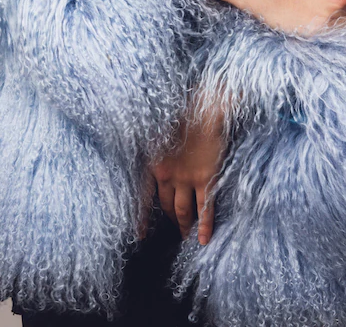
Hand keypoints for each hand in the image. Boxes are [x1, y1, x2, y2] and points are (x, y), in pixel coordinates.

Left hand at [146, 96, 226, 245]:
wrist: (205, 105)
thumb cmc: (182, 109)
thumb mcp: (158, 127)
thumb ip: (153, 143)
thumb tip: (138, 146)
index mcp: (153, 162)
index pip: (143, 196)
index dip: (142, 217)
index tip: (140, 236)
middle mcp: (167, 174)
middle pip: (166, 205)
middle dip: (169, 219)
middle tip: (173, 231)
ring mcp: (187, 178)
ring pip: (183, 210)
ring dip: (184, 225)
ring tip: (186, 237)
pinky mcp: (206, 177)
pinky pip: (205, 207)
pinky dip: (205, 225)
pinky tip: (204, 240)